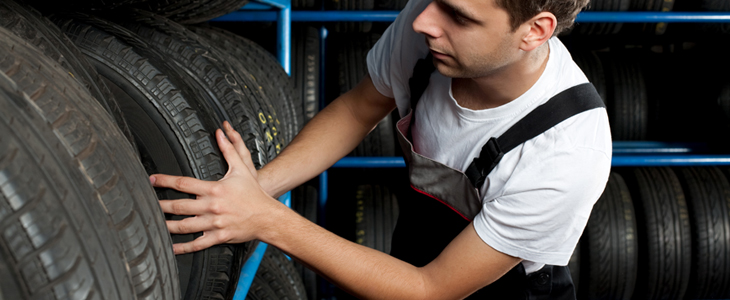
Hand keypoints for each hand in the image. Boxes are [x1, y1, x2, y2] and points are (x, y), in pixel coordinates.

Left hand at [150, 125, 279, 254]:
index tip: (153, 180)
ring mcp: (214, 223)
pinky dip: (183, 247)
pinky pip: (197, 243)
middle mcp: (212, 207)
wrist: (268, 216)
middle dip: (160, 205)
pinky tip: (172, 247)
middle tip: (146, 204)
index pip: (184, 184)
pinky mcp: (218, 236)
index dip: (165, 181)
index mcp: (214, 189)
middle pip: (179, 206)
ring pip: (184, 226)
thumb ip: (229, 150)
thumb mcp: (242, 169)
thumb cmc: (254, 193)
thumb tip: (221, 133)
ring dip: (167, 226)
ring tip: (154, 224)